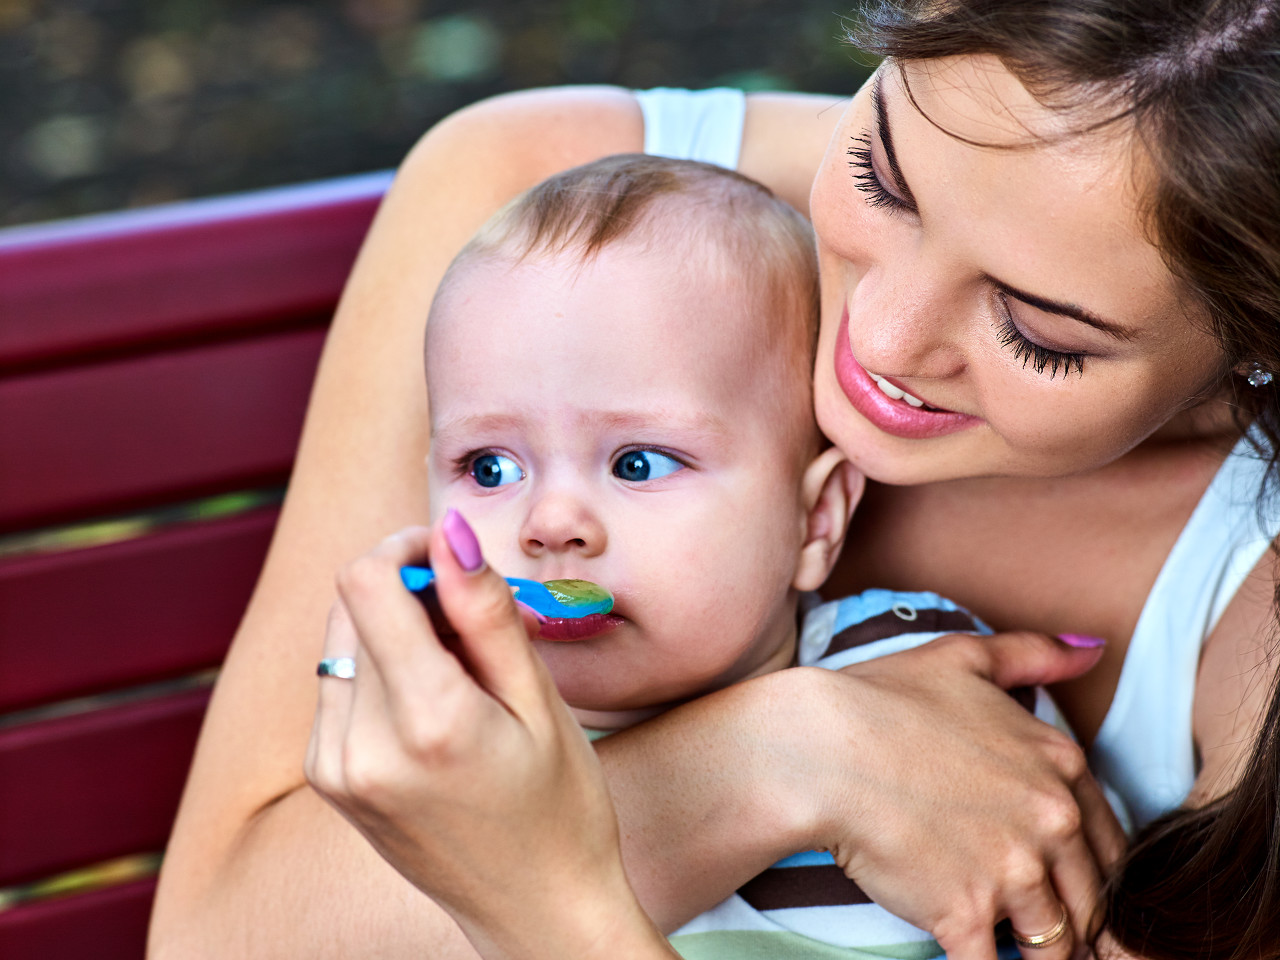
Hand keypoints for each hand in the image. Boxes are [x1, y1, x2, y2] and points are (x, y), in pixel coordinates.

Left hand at [305, 513, 676, 959]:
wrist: (535, 911)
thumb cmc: (559, 806)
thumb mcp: (539, 701)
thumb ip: (485, 611)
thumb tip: (448, 531)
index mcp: (424, 721)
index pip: (365, 582)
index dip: (407, 548)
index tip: (453, 560)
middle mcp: (359, 745)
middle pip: (350, 605)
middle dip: (407, 591)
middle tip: (472, 627)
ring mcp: (334, 766)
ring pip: (341, 640)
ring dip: (392, 630)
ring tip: (458, 675)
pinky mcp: (328, 778)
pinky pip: (337, 684)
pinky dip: (379, 671)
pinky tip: (432, 705)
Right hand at [798, 632, 1125, 959]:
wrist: (818, 747)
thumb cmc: (880, 698)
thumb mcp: (963, 657)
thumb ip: (1034, 655)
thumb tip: (1093, 650)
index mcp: (1059, 764)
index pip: (1108, 841)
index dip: (1092, 870)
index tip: (1071, 885)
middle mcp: (1051, 820)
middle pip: (1091, 899)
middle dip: (1074, 921)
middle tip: (1051, 935)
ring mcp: (1013, 871)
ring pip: (1055, 943)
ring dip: (1041, 956)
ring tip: (1020, 956)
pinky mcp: (967, 913)